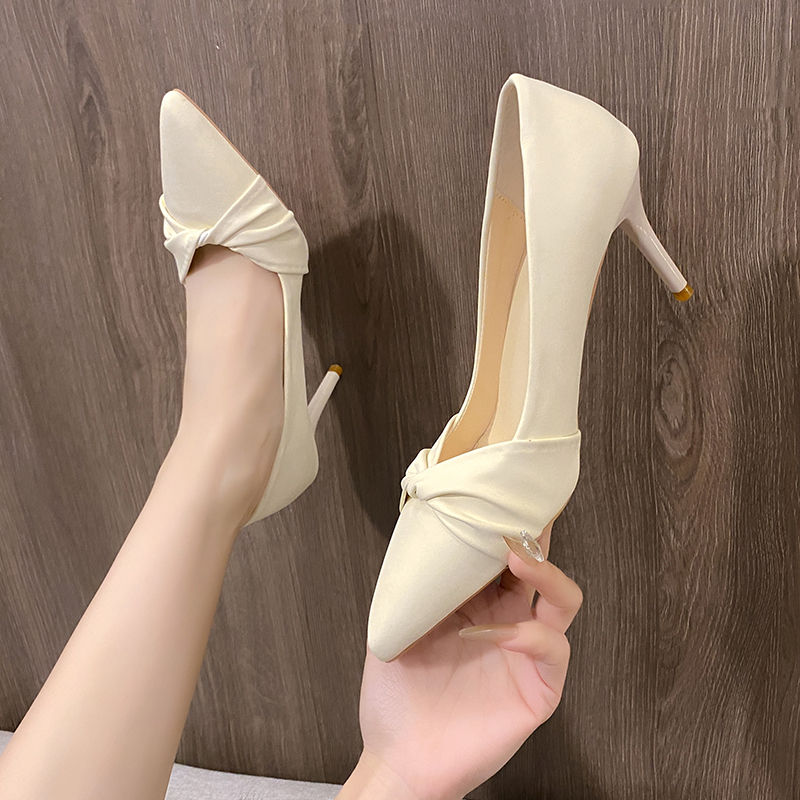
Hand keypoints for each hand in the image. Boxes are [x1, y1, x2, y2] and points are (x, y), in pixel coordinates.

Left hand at [339, 525, 582, 799]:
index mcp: (478, 603)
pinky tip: (491, 632)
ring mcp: (525, 654)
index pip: (505, 554)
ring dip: (544, 572)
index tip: (502, 490)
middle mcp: (508, 621)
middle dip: (536, 535)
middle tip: (518, 511)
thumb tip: (416, 529)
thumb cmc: (396, 693)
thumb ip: (413, 582)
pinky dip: (524, 635)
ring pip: (563, 601)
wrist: (398, 755)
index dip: (508, 523)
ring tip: (515, 557)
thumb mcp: (397, 623)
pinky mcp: (537, 690)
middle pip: (541, 566)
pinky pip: (551, 650)